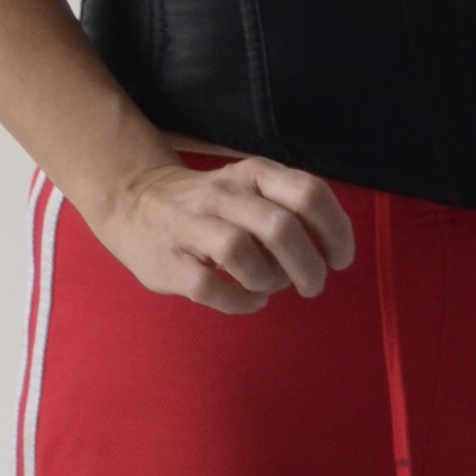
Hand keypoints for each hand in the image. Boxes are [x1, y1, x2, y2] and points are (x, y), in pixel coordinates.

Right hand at [92, 152, 356, 312]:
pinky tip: (249, 301)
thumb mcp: (253, 189)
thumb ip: (293, 209)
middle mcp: (223, 195)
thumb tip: (333, 251)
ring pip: (241, 252)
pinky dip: (239, 301)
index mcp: (254, 174)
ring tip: (271, 287)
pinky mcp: (167, 261)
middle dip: (308, 266)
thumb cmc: (214, 207)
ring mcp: (190, 226)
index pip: (309, 193)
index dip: (336, 230)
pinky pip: (209, 287)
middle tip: (313, 285)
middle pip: (280, 226)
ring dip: (269, 280)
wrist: (133, 202)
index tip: (341, 259)